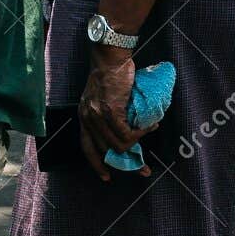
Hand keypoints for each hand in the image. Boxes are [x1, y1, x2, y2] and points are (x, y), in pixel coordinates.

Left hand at [78, 46, 143, 180]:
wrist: (110, 58)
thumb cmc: (110, 76)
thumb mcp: (102, 99)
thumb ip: (109, 116)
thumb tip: (126, 133)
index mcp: (84, 117)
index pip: (87, 147)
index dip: (97, 164)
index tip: (106, 177)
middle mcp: (87, 118)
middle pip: (105, 150)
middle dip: (126, 163)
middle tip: (144, 169)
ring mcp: (97, 114)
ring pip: (118, 144)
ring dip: (136, 144)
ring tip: (149, 133)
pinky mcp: (110, 109)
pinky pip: (127, 132)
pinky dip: (141, 133)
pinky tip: (150, 126)